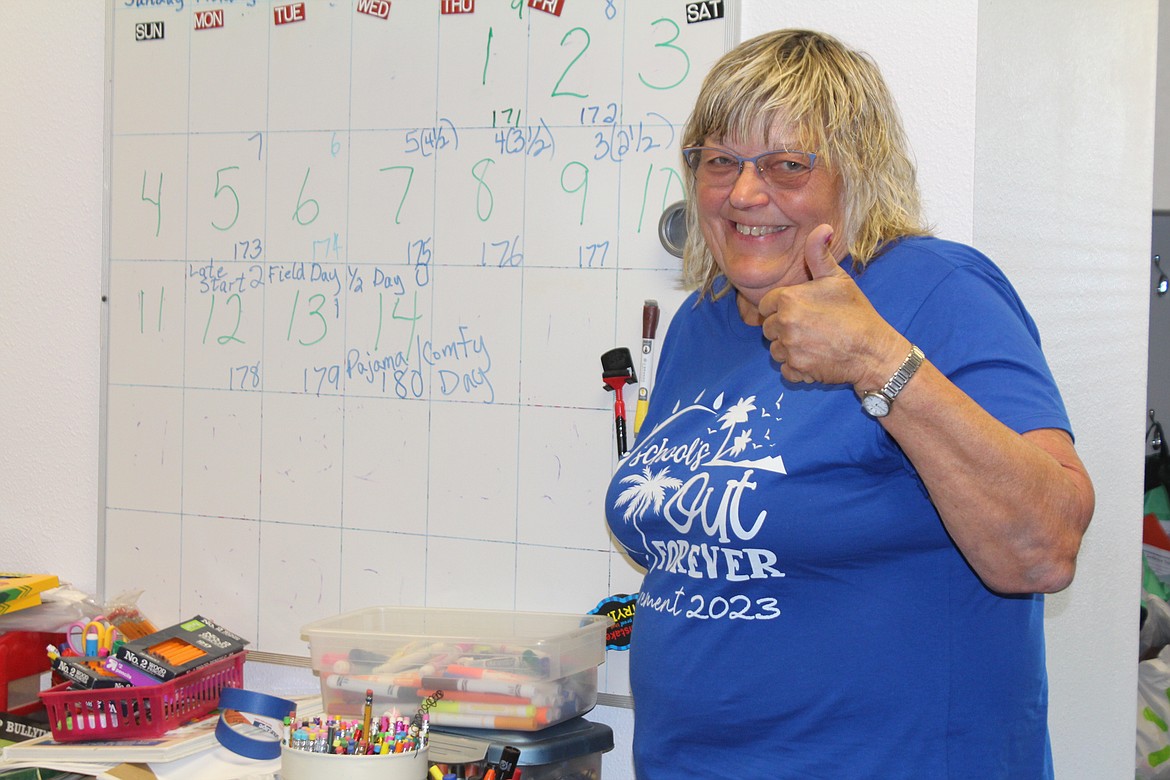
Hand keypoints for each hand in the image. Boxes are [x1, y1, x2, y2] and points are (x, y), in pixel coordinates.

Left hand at [758, 224, 903, 386]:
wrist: (873, 350)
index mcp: (788, 299)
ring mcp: (789, 349)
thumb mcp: (838, 278)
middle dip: (783, 328)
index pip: (765, 305)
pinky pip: (786, 369)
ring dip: (789, 348)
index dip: (780, 307)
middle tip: (810, 326)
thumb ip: (819, 254)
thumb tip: (821, 228)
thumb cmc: (855, 312)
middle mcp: (784, 324)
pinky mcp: (797, 369)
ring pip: (775, 349)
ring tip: (814, 342)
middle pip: (768, 328)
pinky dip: (797, 367)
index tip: (799, 310)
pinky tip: (815, 358)